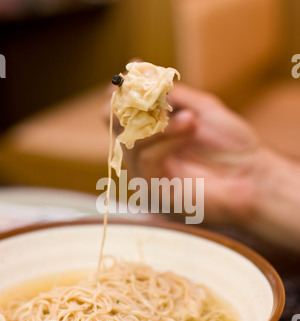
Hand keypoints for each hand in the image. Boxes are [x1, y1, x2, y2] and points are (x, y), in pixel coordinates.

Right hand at [125, 83, 262, 224]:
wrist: (251, 176)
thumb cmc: (230, 144)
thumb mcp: (200, 107)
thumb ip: (168, 91)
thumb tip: (135, 64)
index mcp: (152, 128)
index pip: (119, 105)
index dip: (124, 87)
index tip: (138, 72)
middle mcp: (143, 148)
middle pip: (111, 119)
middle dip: (129, 102)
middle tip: (154, 97)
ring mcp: (146, 169)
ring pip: (129, 137)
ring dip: (159, 122)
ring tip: (190, 120)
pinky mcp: (153, 188)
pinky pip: (145, 158)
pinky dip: (165, 138)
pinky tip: (188, 128)